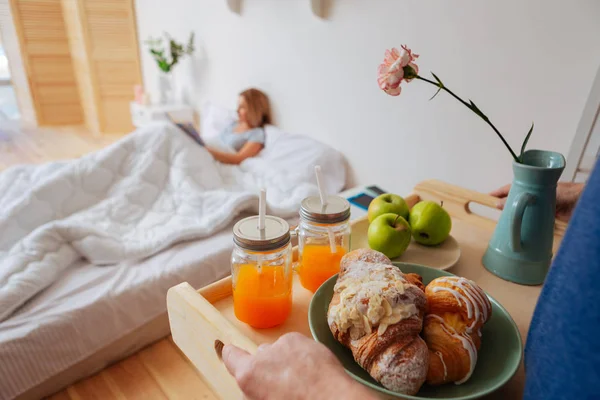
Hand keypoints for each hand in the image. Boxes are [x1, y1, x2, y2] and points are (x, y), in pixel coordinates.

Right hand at [222, 332, 375, 399]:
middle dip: (269, 366)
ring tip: (303, 379)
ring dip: (287, 360)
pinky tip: (313, 371)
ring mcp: (284, 344)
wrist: (330, 399)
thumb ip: (254, 391)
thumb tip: (254, 389)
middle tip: (284, 384)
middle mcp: (263, 355)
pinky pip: (297, 346)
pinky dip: (302, 355)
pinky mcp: (303, 339)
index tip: (230, 352)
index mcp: (249, 375)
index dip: (231, 355)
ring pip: (280, 350)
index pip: (231, 357)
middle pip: (260, 356)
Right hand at [490, 182, 584, 221]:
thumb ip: (520, 200)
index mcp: (533, 186)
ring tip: (504, 221)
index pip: (510, 187)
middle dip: (504, 204)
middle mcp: (535, 195)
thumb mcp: (540, 195)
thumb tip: (500, 204)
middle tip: (493, 211)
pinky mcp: (548, 216)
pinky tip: (521, 229)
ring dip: (515, 214)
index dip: (499, 192)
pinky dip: (526, 223)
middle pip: (515, 199)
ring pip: (523, 209)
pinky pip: (533, 219)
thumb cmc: (567, 193)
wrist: (585, 203)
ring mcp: (541, 205)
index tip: (487, 196)